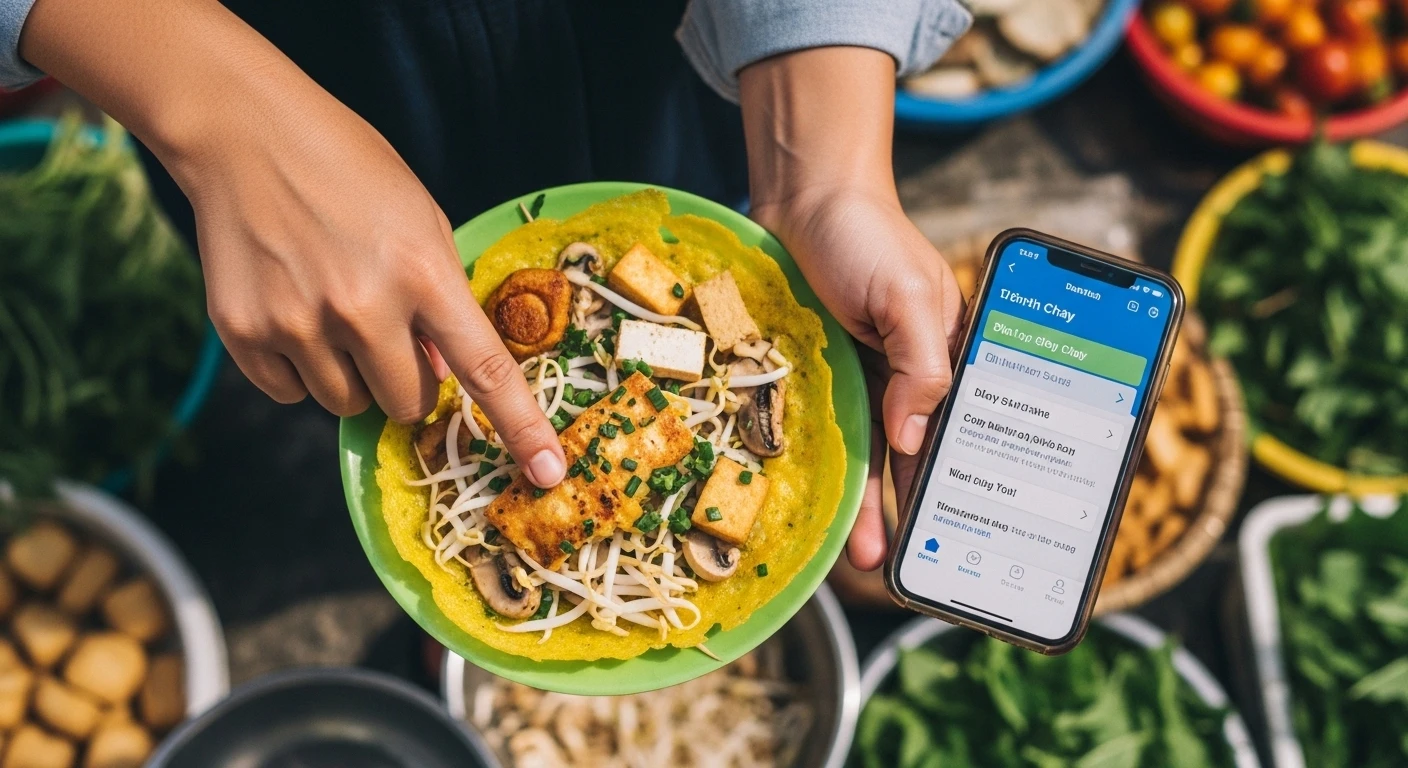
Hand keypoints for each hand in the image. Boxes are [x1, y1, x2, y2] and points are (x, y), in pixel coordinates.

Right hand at [19, 0, 567, 486]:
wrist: (243, 134)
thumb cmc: (347, 168)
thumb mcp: (422, 218)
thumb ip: (441, 295)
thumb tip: (443, 369)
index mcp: (421, 272)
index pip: (485, 369)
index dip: (521, 427)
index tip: (549, 473)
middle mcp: (362, 307)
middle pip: (407, 404)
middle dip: (407, 380)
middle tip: (387, 331)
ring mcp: (298, 324)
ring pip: (348, 405)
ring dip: (351, 374)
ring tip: (332, 308)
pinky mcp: (244, 333)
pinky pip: (290, 394)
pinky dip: (298, 368)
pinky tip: (291, 310)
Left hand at [754, 189, 963, 570]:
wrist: (801, 201)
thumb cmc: (865, 236)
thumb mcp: (907, 296)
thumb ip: (922, 366)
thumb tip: (917, 437)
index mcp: (953, 356)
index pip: (969, 429)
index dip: (968, 479)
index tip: (968, 531)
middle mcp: (914, 376)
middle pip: (922, 454)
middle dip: (922, 510)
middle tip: (915, 564)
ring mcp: (868, 382)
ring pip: (876, 456)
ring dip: (873, 508)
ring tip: (870, 559)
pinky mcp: (827, 381)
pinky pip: (834, 436)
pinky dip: (835, 474)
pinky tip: (830, 512)